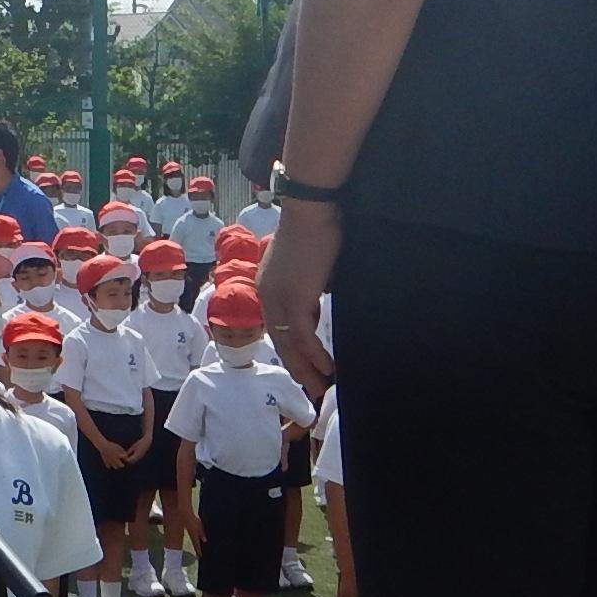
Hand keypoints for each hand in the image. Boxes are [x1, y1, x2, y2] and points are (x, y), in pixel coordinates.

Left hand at [255, 210, 337, 392]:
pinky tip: (328, 369)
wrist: (312, 209)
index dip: (291, 348)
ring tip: (321, 387)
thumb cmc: (315, 227)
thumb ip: (310, 284)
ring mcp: (279, 299)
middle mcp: (268, 296)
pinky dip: (315, 356)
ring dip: (306, 368)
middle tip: (312, 387)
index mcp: (267, 286)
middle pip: (280, 341)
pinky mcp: (295, 299)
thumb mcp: (308, 263)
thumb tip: (323, 294)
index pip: (278, 325)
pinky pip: (304, 337)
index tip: (304, 365)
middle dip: (297, 367)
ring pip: (290, 344)